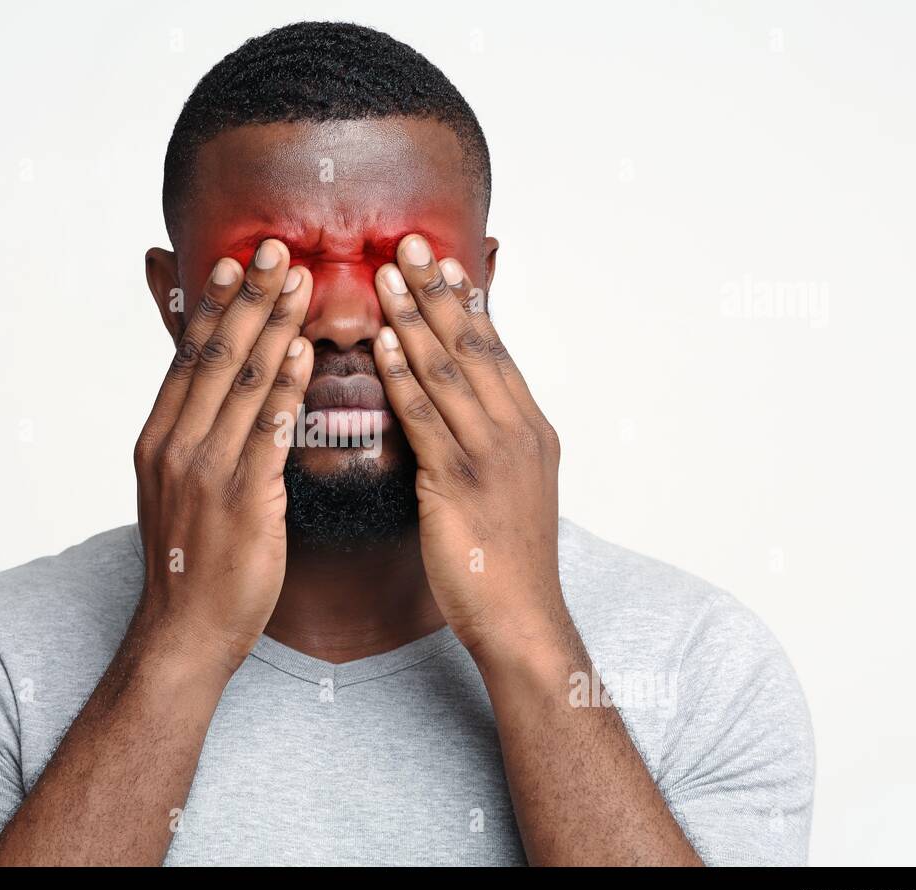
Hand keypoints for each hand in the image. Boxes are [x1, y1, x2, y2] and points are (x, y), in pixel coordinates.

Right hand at [133, 239, 313, 674]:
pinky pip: (267, 432)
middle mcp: (176, 445)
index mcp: (158, 437)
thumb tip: (217, 398)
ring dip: (274, 326)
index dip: (216, 305)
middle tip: (276, 248)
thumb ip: (196, 437)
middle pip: (216, 356)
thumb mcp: (177, 490)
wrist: (185, 631)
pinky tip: (303, 353)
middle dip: (249, 297)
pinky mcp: (241, 499)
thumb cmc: (191, 562)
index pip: (190, 357)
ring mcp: (205, 470)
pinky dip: (285, 387)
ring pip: (243, 383)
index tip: (237, 261)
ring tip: (301, 281)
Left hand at [371, 234, 564, 659]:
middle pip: (474, 346)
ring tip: (388, 273)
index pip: (494, 351)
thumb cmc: (505, 564)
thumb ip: (481, 444)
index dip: (466, 302)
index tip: (444, 260)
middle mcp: (518, 432)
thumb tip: (450, 412)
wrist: (521, 622)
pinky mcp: (461, 484)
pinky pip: (429, 419)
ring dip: (416, 317)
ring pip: (450, 372)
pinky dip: (406, 376)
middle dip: (439, 290)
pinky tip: (386, 343)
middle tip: (409, 242)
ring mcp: (493, 456)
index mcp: (530, 430)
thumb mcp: (505, 492)